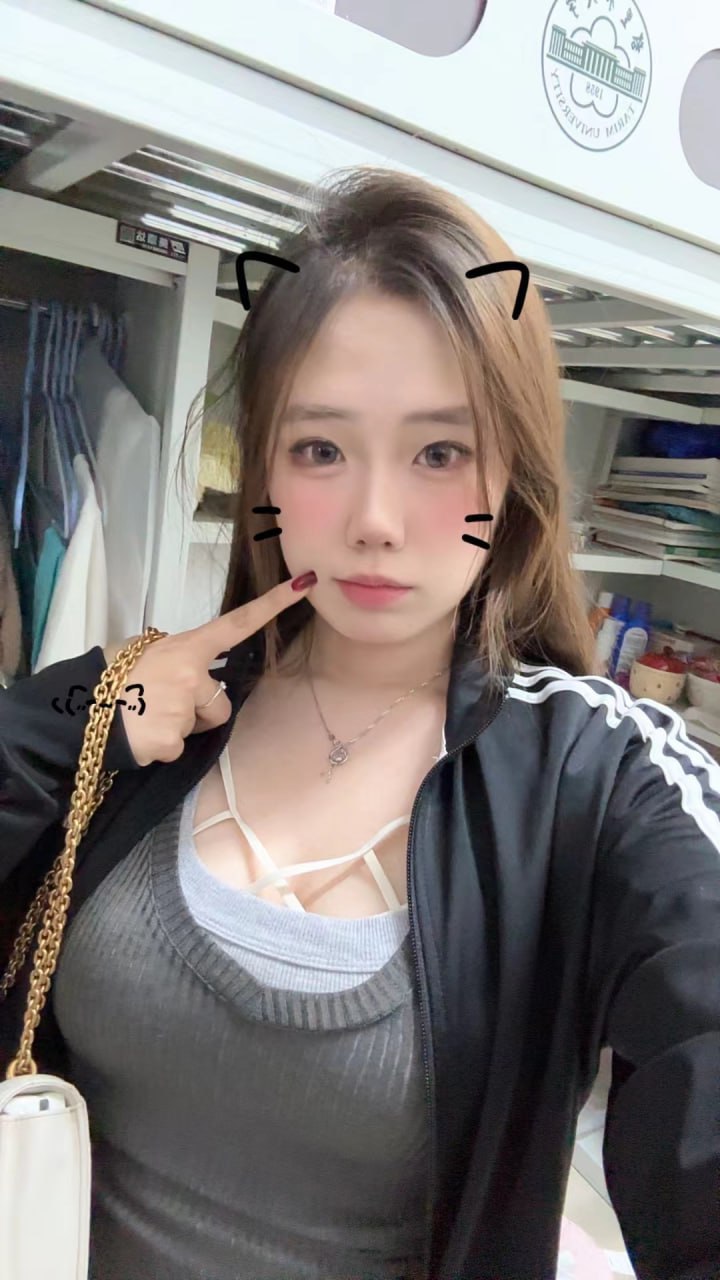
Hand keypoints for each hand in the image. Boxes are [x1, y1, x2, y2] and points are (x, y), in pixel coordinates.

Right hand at [103, 574, 315, 766]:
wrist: (76, 711)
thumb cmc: (108, 677)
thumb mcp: (141, 651)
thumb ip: (174, 656)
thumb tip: (190, 667)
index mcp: (185, 648)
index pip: (236, 624)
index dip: (272, 606)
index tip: (303, 586)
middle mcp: (191, 675)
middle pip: (219, 703)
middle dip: (198, 710)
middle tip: (158, 704)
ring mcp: (183, 709)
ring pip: (198, 727)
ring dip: (179, 727)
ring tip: (144, 717)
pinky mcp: (171, 741)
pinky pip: (178, 748)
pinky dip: (161, 746)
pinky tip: (138, 734)